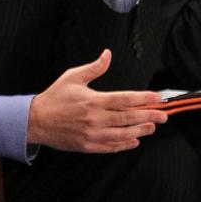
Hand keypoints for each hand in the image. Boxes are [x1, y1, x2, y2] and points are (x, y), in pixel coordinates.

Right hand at [26, 49, 164, 151]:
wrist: (36, 120)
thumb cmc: (55, 97)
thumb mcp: (72, 77)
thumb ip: (94, 67)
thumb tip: (107, 54)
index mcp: (94, 100)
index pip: (125, 99)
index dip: (144, 99)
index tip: (157, 98)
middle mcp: (96, 118)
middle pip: (129, 118)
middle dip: (150, 116)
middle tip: (164, 115)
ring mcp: (93, 134)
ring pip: (124, 133)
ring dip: (141, 130)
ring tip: (152, 126)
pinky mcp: (89, 146)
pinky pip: (112, 146)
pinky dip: (125, 144)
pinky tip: (135, 140)